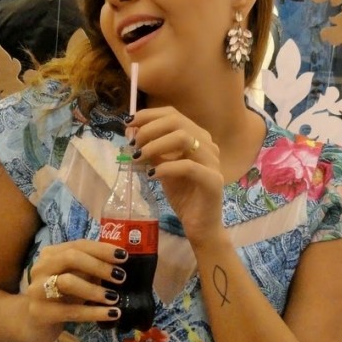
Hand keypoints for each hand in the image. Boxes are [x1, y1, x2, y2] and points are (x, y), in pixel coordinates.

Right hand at [25, 240, 126, 341]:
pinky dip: (94, 312)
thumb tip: (119, 264)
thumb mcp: (76, 279)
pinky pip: (71, 311)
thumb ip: (91, 270)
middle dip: (99, 266)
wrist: (34, 323)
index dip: (102, 249)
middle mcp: (41, 267)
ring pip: (67, 282)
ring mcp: (37, 290)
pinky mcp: (40, 312)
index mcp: (51, 254)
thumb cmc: (60, 298)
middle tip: (121, 277)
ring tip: (115, 297)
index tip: (124, 256)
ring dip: (95, 289)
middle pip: (71, 257)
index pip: (78, 245)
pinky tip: (112, 314)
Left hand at [127, 107, 224, 246]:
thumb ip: (153, 152)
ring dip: (155, 146)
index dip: (149, 116)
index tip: (129, 123)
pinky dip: (165, 168)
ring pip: (184, 138)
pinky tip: (151, 175)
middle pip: (177, 122)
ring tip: (139, 158)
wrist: (200, 225)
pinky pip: (187, 166)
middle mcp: (208, 145)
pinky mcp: (212, 180)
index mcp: (197, 138)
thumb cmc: (184, 196)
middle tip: (133, 144)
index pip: (173, 115)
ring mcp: (212, 161)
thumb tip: (133, 135)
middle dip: (149, 129)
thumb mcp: (163, 169)